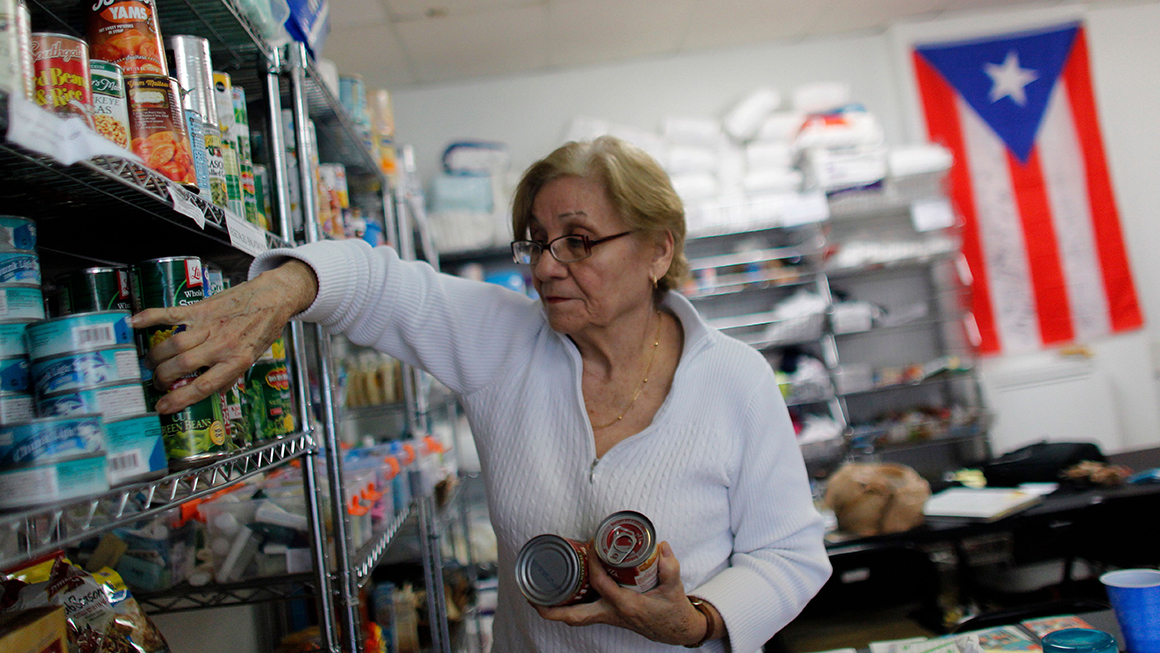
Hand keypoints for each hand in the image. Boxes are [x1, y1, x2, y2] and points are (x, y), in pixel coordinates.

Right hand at [132, 260, 317, 413]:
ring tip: (150, 363)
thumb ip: (232, 375)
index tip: (163, 407)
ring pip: (174, 344)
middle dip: (163, 377)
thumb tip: (212, 392)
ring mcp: (210, 325)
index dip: (180, 399)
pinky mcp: (202, 308)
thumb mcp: (254, 357)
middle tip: (156, 382)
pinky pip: (171, 313)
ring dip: (156, 356)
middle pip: (183, 365)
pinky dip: (150, 317)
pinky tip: (134, 323)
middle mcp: (222, 344)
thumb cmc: (263, 328)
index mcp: (237, 360)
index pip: (205, 386)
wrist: (274, 297)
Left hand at [533, 541, 710, 645]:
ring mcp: (608, 618)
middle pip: (574, 616)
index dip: (594, 563)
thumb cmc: (673, 611)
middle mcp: (612, 615)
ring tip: (538, 595)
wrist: (677, 630)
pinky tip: (564, 593)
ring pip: (575, 618)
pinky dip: (569, 606)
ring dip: (556, 609)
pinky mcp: (609, 617)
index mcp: (626, 606)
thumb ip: (670, 567)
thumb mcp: (674, 588)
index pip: (600, 583)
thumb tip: (661, 546)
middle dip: (551, 608)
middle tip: (532, 593)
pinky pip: (583, 614)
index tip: (591, 545)